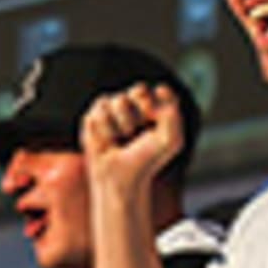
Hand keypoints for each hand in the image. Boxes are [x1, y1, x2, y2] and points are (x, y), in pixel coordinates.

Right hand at [80, 85, 185, 203]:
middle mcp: (135, 102)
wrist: (122, 178)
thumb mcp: (171, 139)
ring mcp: (114, 107)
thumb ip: (172, 112)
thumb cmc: (147, 159)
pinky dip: (107, 131)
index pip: (162, 91)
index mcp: (156, 105)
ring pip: (120, 101)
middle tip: (138, 131)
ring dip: (124, 125)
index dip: (158, 106)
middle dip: (141, 112)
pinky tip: (108, 142)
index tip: (154, 120)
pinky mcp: (94, 116)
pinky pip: (101, 113)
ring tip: (123, 139)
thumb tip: (159, 89)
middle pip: (140, 90)